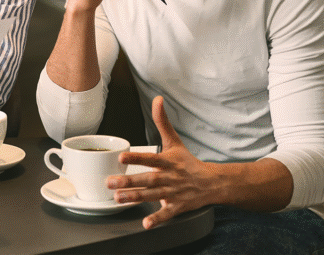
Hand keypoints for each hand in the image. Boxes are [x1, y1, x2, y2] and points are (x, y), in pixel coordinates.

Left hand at [106, 96, 222, 228]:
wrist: (213, 183)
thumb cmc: (188, 162)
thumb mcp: (174, 141)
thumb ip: (162, 122)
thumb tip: (157, 99)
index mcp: (168, 161)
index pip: (150, 158)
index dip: (136, 157)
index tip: (121, 157)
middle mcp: (170, 177)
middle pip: (148, 179)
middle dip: (128, 181)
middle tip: (110, 182)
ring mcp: (174, 193)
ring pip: (152, 196)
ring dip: (135, 198)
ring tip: (118, 199)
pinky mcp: (178, 206)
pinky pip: (167, 214)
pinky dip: (157, 219)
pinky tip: (145, 224)